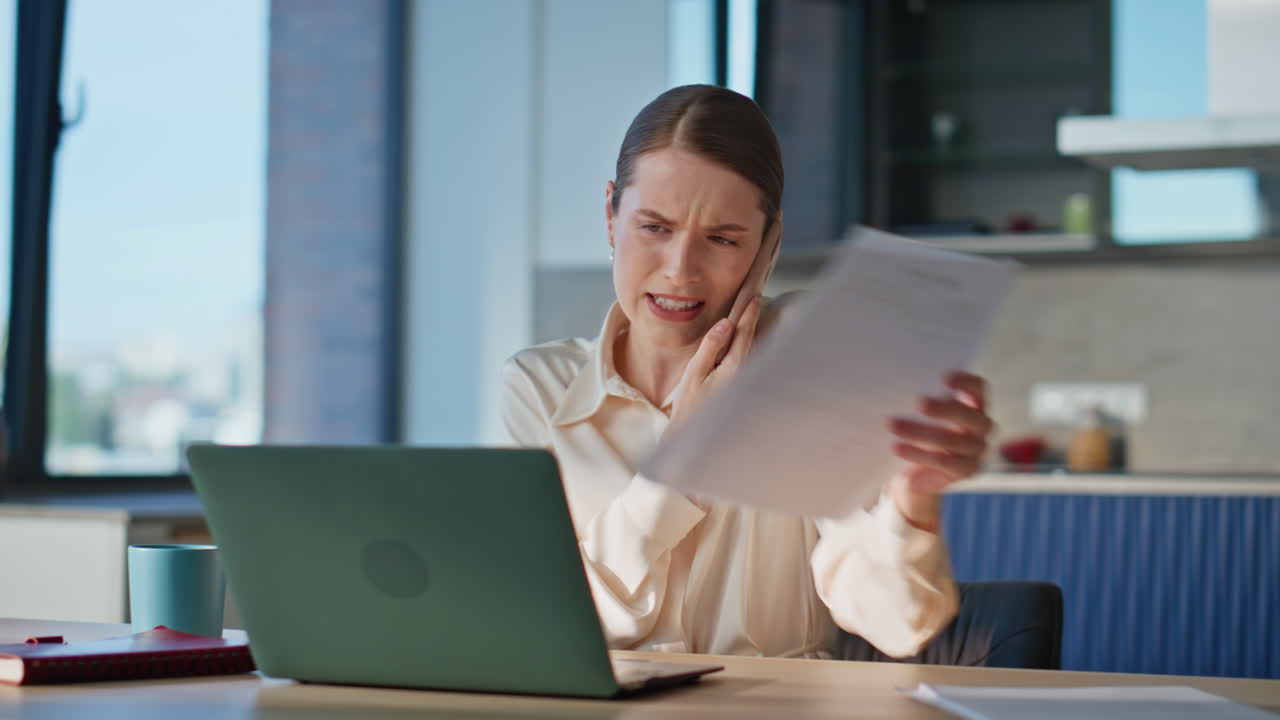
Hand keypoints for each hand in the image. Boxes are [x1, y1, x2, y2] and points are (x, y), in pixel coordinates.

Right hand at [669, 296, 761, 427]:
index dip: (749, 314)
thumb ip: (710, 347)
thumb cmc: (690, 405)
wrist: (692, 436)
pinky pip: (744, 361)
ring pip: (749, 351)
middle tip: (756, 298)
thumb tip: (725, 325)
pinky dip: (744, 347)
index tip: (754, 297)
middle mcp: (744, 373)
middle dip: (753, 320)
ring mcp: (743, 381)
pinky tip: (740, 341)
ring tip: (750, 314)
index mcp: (734, 367)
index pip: (744, 334)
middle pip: (750, 340)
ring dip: (749, 333)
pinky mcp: (738, 387)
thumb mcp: (695, 373)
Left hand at [886, 371, 994, 531]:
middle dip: (943, 408)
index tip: (944, 377)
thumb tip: (893, 381)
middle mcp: (981, 425)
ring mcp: (977, 449)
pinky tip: (897, 447)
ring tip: (892, 425)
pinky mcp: (966, 470)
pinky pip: (942, 461)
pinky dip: (917, 453)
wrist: (915, 472)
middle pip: (968, 415)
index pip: (978, 388)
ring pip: (950, 439)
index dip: (965, 382)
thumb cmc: (918, 431)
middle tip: (919, 403)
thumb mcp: (920, 412)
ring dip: (919, 431)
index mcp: (974, 404)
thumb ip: (920, 398)